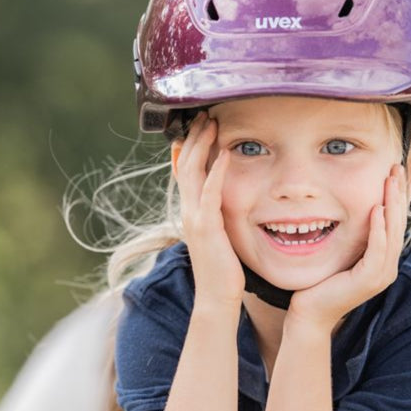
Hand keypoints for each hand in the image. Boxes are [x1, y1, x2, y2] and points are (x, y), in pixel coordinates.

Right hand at [174, 112, 244, 307]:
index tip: (198, 125)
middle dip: (194, 137)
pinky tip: (225, 154)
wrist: (217, 297)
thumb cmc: (223, 270)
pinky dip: (217, 171)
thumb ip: (217, 216)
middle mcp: (187, 211)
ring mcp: (194, 218)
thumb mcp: (218, 236)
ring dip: (202, 145)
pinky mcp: (207, 226)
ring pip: (194, 172)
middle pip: (186, 164)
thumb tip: (225, 203)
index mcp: (190, 212)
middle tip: (203, 113)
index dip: (190, 147)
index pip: (185, 172)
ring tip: (211, 122)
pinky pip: (211, 192)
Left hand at [287, 164, 407, 331]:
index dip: (396, 196)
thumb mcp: (338, 252)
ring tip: (391, 181)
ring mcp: (380, 275)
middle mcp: (386, 267)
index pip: (394, 222)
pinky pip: (377, 249)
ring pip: (392, 233)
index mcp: (382, 259)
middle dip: (398, 193)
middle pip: (398, 223)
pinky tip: (377, 209)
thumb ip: (350, 235)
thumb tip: (348, 207)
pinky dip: (378, 228)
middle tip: (397, 167)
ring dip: (392, 204)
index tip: (394, 170)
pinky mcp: (368, 280)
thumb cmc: (319, 283)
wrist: (308, 313)